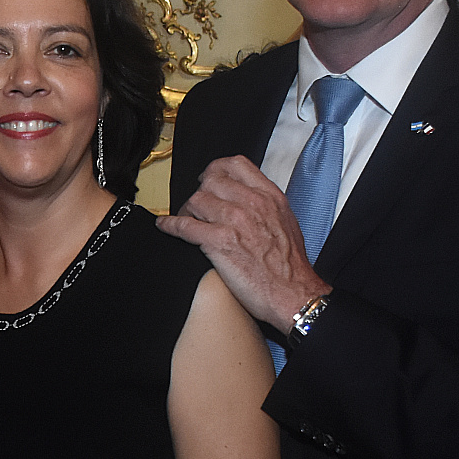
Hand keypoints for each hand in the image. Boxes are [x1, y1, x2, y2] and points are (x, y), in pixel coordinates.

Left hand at [157, 156, 328, 335]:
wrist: (293, 293)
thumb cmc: (291, 267)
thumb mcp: (286, 222)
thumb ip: (265, 206)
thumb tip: (246, 200)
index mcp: (269, 197)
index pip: (236, 165)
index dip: (216, 169)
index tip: (208, 177)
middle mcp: (251, 204)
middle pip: (211, 181)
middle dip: (199, 191)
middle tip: (196, 204)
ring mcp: (234, 221)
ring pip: (196, 201)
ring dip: (186, 210)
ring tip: (186, 219)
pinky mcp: (218, 242)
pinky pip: (184, 226)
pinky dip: (170, 225)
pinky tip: (166, 226)